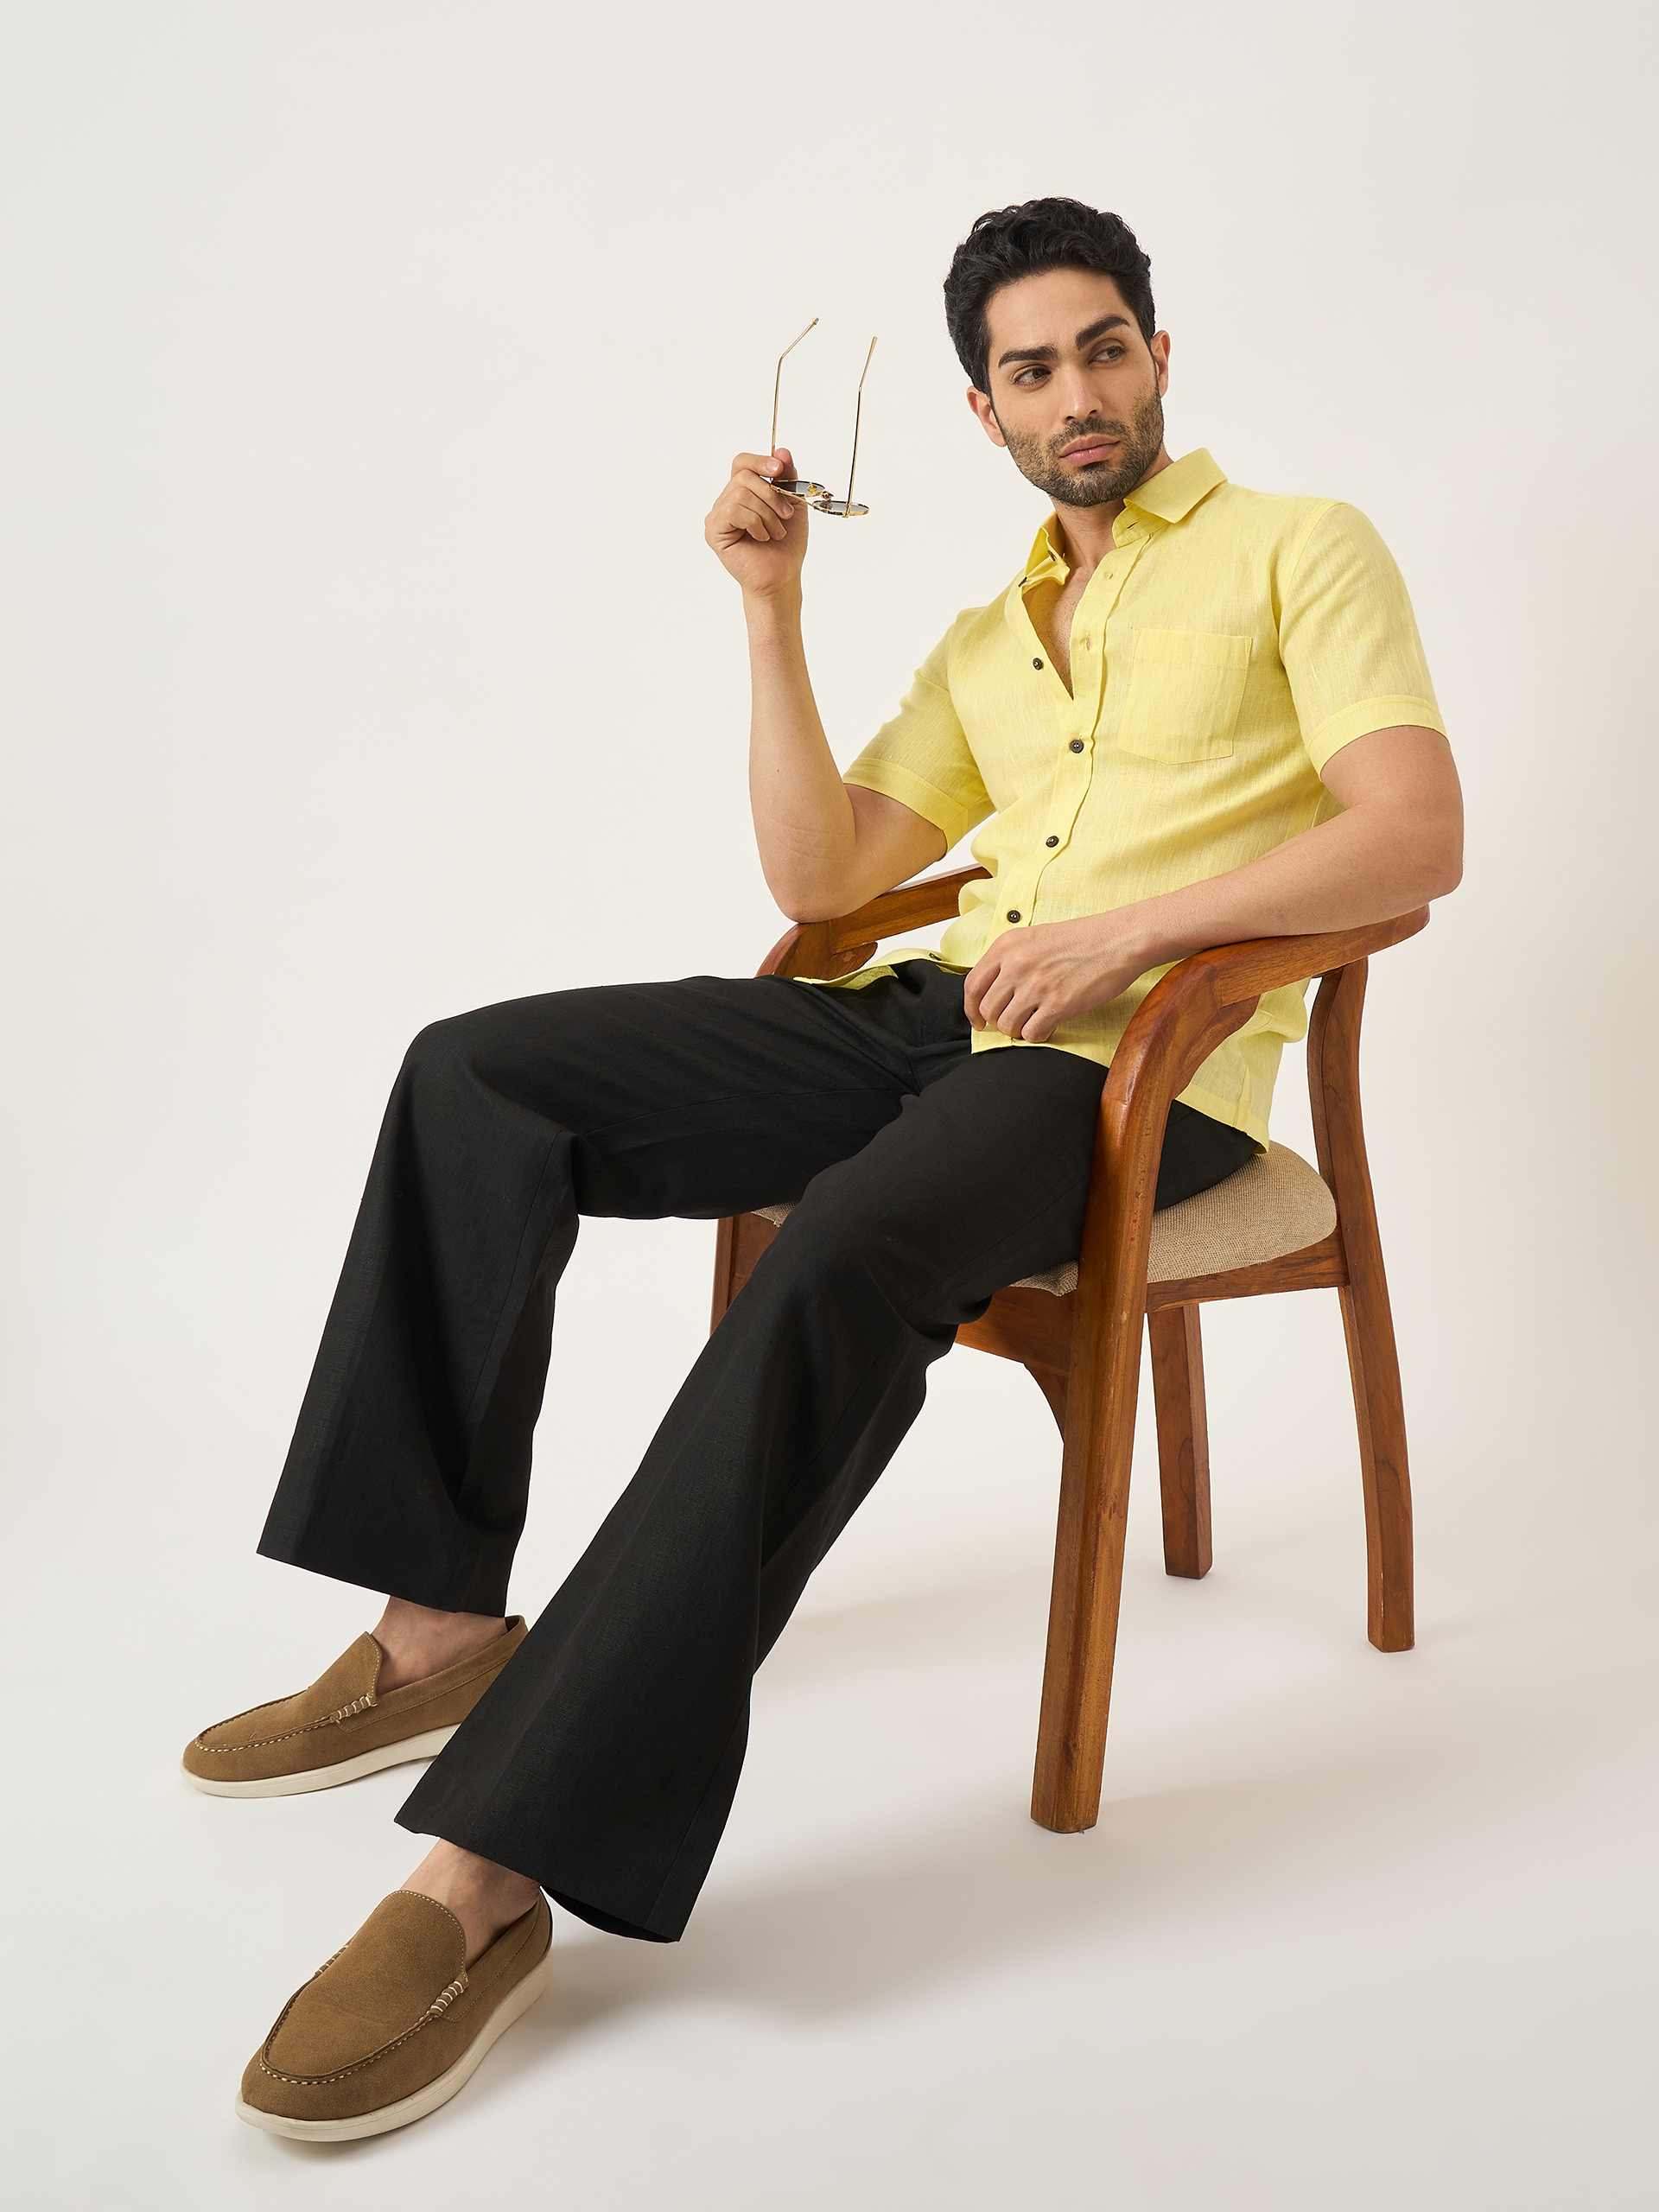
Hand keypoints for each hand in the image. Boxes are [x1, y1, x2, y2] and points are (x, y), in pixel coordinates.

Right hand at [705, 447, 808, 597]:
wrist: (782, 576)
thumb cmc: (787, 545)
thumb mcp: (794, 504)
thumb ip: (787, 477)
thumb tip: (781, 451)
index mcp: (744, 492)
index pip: (742, 463)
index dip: (759, 461)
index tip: (778, 470)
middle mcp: (727, 500)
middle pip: (743, 476)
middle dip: (771, 494)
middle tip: (785, 515)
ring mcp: (718, 515)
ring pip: (740, 493)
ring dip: (766, 514)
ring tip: (774, 532)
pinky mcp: (713, 530)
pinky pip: (733, 511)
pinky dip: (754, 523)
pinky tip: (760, 537)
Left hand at [962, 912, 1157, 1041]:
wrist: (1118, 940)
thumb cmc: (1082, 940)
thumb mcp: (1035, 938)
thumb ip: (1011, 960)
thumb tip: (993, 993)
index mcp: (1007, 946)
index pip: (973, 985)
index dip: (971, 1008)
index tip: (978, 1020)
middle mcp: (1016, 965)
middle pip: (988, 1009)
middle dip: (999, 1021)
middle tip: (1016, 1020)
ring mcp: (1036, 985)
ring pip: (1007, 1025)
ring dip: (1019, 1029)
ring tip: (1035, 1021)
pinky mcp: (1057, 1004)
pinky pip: (1031, 1034)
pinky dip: (1038, 1035)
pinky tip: (1049, 1026)